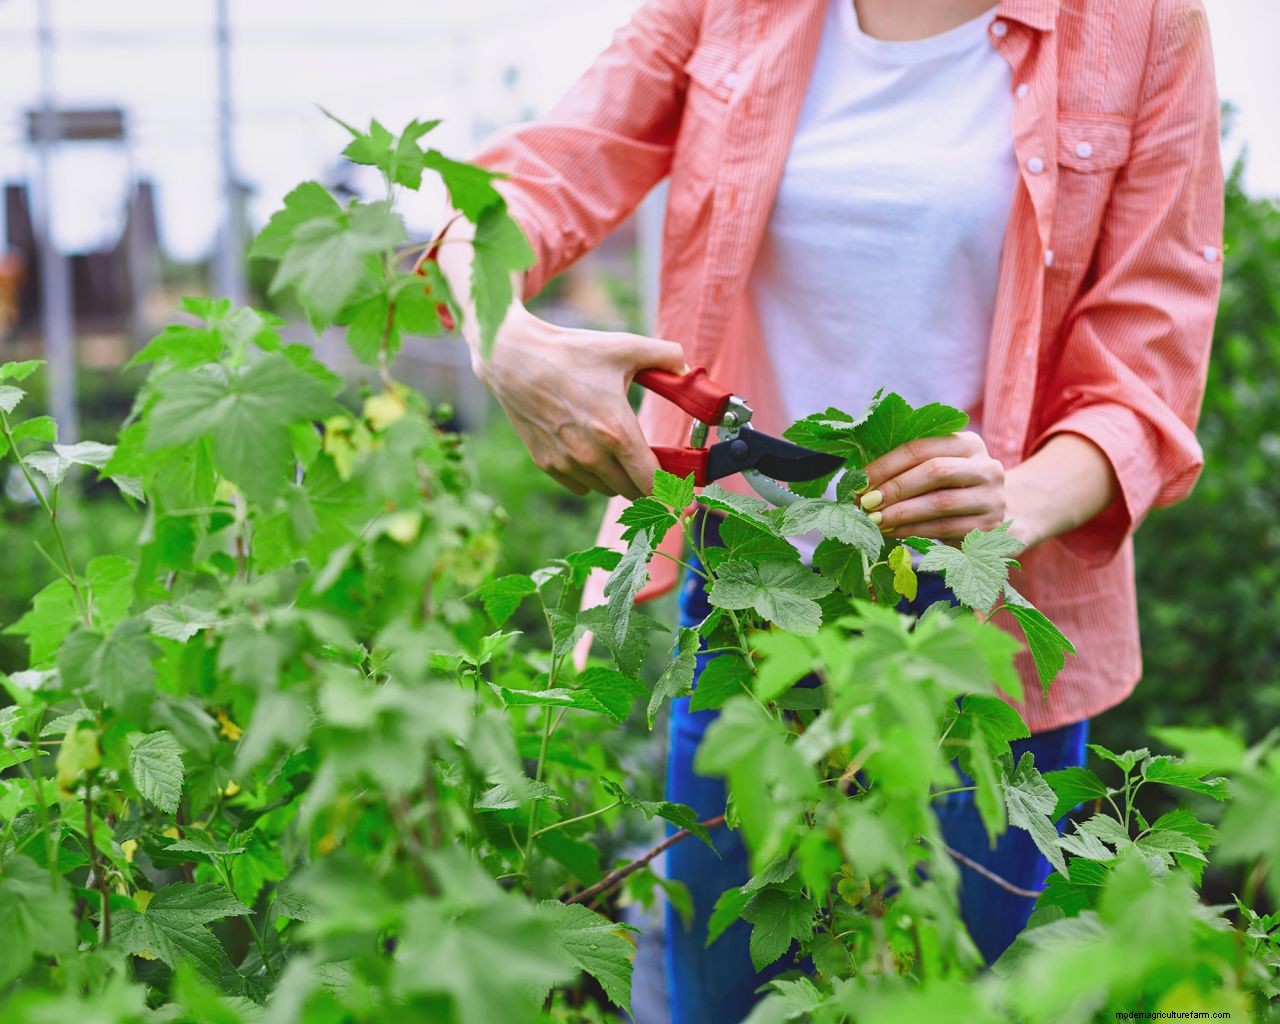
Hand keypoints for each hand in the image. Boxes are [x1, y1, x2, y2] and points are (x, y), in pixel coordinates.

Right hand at [474, 310, 685, 498]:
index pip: (651, 483)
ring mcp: (567, 463)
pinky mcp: (547, 464)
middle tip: (652, 463)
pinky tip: (591, 451)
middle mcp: (592, 455)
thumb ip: (667, 356)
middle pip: (632, 491)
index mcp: (617, 431)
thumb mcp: (624, 347)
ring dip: (619, 478)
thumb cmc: (570, 353)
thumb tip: (689, 369)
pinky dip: (592, 477)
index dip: (669, 491)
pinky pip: (582, 486)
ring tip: (618, 451)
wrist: (513, 359)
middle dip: (646, 481)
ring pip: (607, 490)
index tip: (679, 491)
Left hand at [858, 432, 1007, 543]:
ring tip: (873, 520)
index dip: (886, 464)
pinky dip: (912, 530)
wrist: (1002, 519)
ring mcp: (991, 497)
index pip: (921, 448)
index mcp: (967, 443)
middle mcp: (985, 466)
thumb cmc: (954, 491)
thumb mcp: (939, 472)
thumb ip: (908, 469)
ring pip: (940, 502)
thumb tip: (860, 481)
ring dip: (900, 512)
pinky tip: (891, 532)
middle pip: (934, 471)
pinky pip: (944, 528)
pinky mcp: (989, 527)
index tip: (859, 481)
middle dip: (894, 487)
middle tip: (865, 502)